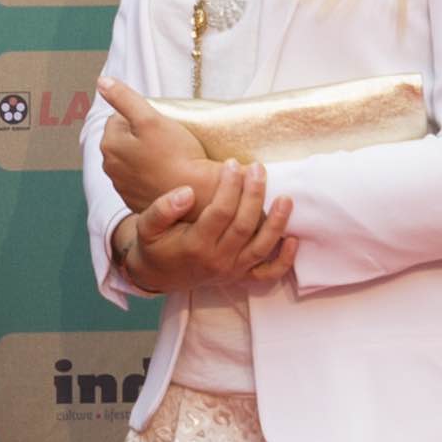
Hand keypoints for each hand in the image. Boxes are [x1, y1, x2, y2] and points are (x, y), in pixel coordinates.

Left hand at [92, 82, 208, 215]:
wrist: (198, 195)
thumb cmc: (177, 154)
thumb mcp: (151, 119)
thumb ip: (124, 98)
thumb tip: (102, 82)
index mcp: (109, 145)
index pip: (119, 118)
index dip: (141, 117)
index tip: (160, 124)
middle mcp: (110, 168)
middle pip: (125, 139)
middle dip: (140, 135)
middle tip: (166, 138)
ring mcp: (123, 186)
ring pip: (132, 159)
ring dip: (145, 155)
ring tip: (168, 155)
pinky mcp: (136, 201)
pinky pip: (141, 180)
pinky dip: (150, 174)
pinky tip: (166, 173)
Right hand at [118, 161, 292, 295]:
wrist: (157, 275)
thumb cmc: (154, 245)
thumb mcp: (146, 226)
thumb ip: (162, 208)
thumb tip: (187, 192)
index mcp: (195, 246)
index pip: (220, 212)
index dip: (229, 186)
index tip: (232, 164)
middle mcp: (217, 261)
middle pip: (244, 225)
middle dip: (254, 194)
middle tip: (258, 169)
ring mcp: (231, 271)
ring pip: (261, 248)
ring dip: (277, 223)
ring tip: (286, 198)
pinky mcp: (240, 277)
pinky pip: (267, 274)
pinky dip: (284, 261)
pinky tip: (294, 240)